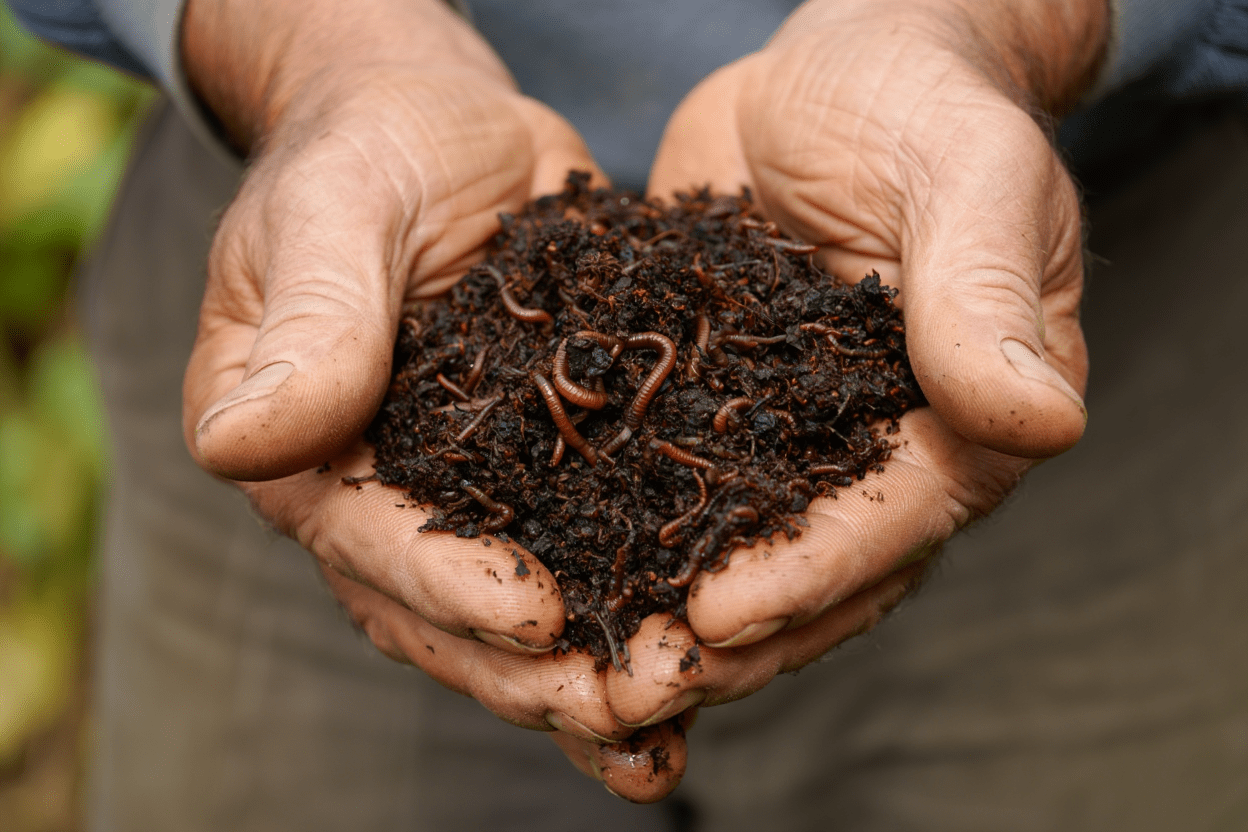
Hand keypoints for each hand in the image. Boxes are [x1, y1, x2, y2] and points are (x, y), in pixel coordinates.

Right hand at [176, 0, 676, 799]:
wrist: (446, 129)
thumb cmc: (371, 148)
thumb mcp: (335, 208)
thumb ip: (309, 320)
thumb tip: (241, 443)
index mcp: (300, 447)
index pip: (366, 539)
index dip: (446, 586)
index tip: (533, 619)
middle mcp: (377, 497)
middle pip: (444, 615)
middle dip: (530, 673)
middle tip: (623, 707)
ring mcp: (464, 499)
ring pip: (516, 620)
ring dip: (584, 685)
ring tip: (660, 737)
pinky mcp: (545, 477)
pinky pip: (584, 557)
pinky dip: (633, 616)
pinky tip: (703, 672)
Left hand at [617, 0, 1107, 754]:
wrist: (839, 65)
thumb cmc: (923, 97)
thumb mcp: (964, 175)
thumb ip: (984, 292)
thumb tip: (1038, 420)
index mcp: (966, 413)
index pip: (894, 519)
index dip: (811, 577)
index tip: (721, 621)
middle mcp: (884, 446)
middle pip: (812, 570)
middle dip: (724, 635)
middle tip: (626, 687)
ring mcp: (799, 436)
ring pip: (738, 548)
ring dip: (665, 610)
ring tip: (582, 664)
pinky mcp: (725, 405)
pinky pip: (678, 483)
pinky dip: (625, 533)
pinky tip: (553, 568)